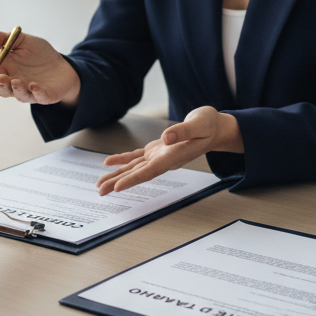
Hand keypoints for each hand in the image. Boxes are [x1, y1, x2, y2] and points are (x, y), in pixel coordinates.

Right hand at [0, 30, 80, 105]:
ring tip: (16, 81)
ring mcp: (30, 91)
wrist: (61, 64)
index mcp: (7, 70)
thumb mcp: (22, 41)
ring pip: (20, 95)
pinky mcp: (45, 96)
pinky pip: (40, 97)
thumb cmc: (39, 54)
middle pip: (3, 90)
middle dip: (0, 85)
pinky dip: (37, 93)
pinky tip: (34, 86)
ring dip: (17, 89)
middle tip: (0, 78)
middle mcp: (15, 83)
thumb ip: (3, 39)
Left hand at [95, 106, 242, 194]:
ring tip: (100, 184)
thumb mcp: (199, 124)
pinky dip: (122, 159)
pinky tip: (109, 162)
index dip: (132, 180)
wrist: (215, 127)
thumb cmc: (209, 125)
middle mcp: (164, 160)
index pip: (149, 171)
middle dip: (118, 182)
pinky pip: (137, 156)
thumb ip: (183, 131)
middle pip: (138, 174)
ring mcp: (159, 155)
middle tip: (100, 191)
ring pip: (134, 167)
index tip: (117, 188)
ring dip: (116, 175)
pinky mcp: (157, 148)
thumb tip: (166, 138)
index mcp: (173, 156)